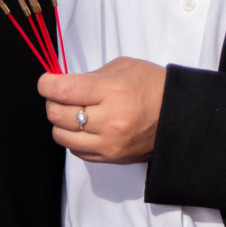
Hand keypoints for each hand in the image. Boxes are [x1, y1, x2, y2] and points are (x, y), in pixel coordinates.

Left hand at [40, 57, 165, 163]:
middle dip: (52, 101)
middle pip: (58, 115)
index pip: (64, 91)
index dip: (47, 84)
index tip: (46, 81)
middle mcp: (109, 121)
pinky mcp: (110, 159)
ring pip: (62, 136)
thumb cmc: (152, 86)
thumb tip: (64, 84)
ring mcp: (109, 144)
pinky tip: (83, 127)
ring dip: (60, 122)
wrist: (179, 117)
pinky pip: (76, 151)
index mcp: (113, 92)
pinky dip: (73, 138)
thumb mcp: (124, 67)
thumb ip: (91, 76)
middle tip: (59, 94)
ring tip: (71, 112)